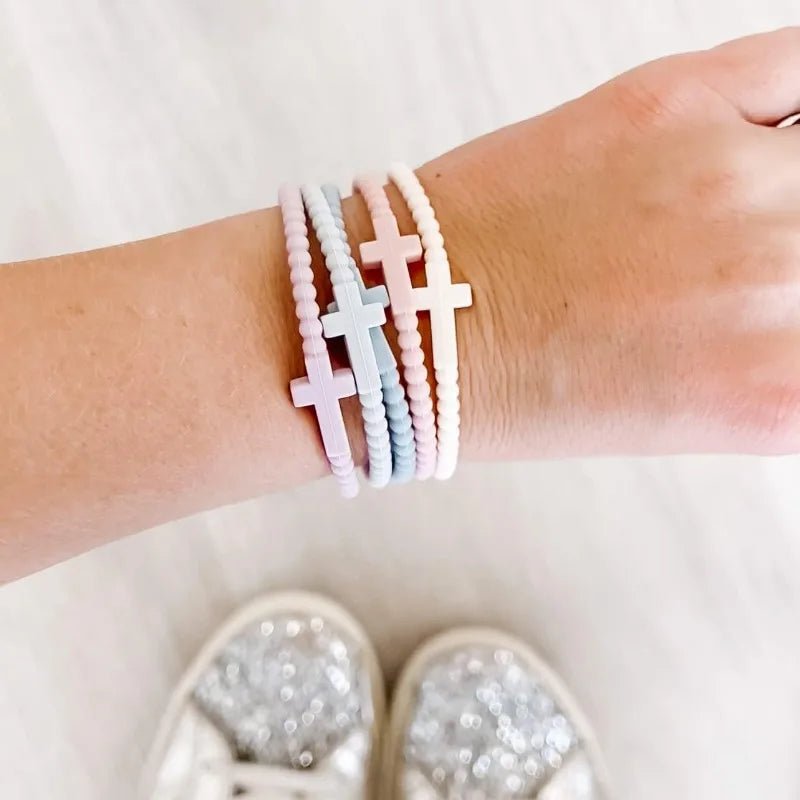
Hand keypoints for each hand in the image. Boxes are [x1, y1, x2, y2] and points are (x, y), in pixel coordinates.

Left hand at [418, 28, 799, 458]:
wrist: (411, 315)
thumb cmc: (516, 379)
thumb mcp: (679, 408)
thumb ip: (773, 358)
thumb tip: (795, 309)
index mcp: (774, 389)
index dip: (796, 322)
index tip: (779, 312)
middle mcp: (775, 282)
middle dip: (783, 258)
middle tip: (734, 263)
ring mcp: (731, 179)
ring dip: (780, 189)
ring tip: (720, 213)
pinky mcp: (675, 100)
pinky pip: (797, 68)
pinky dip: (787, 102)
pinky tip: (753, 135)